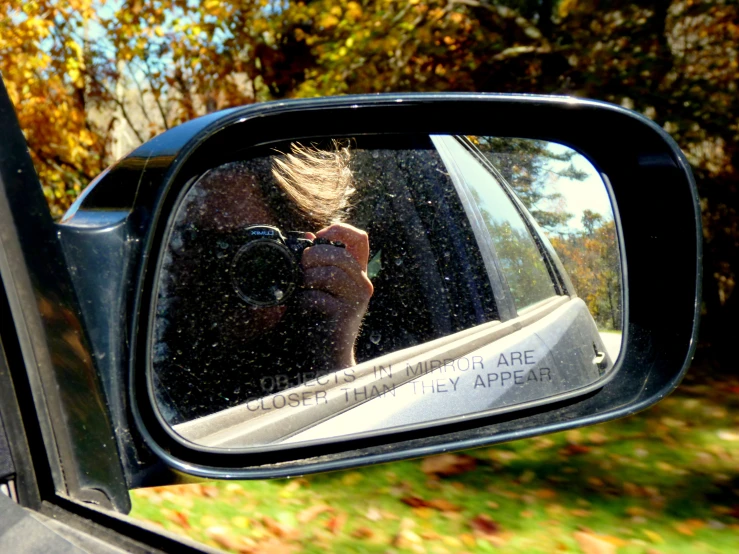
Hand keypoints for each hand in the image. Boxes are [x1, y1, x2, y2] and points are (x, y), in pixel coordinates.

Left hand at [300, 223, 373, 366]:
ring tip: (301, 290)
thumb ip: (315, 262)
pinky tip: (303, 308)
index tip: (317, 238)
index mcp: (356, 271)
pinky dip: (304, 301)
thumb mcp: (317, 284)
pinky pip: (320, 297)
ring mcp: (357, 299)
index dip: (339, 230)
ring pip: (331, 273)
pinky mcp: (346, 315)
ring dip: (307, 279)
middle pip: (340, 253)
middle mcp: (362, 282)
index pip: (360, 238)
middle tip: (301, 270)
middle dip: (313, 257)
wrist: (326, 353)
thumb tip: (306, 236)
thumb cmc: (318, 317)